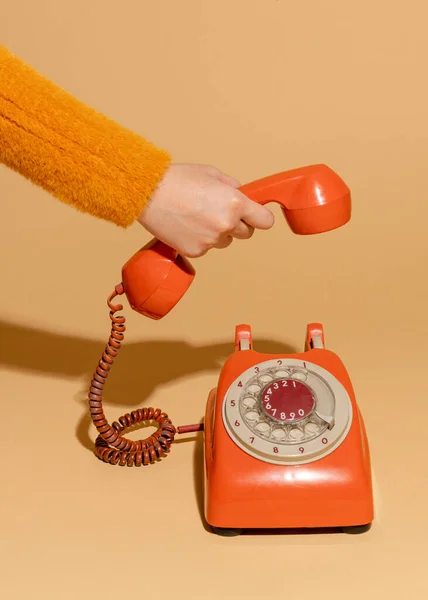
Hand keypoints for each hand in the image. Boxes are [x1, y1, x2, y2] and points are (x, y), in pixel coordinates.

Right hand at [137, 163, 274, 257]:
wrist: (148, 194)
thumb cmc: (177, 180)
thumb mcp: (211, 173)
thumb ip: (232, 186)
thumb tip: (242, 195)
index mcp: (235, 203)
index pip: (265, 221)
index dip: (260, 218)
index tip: (255, 216)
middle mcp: (226, 224)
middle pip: (246, 234)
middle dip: (238, 225)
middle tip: (218, 212)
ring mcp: (211, 240)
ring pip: (225, 241)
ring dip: (218, 233)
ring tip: (197, 217)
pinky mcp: (196, 251)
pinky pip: (206, 248)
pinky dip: (199, 239)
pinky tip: (186, 225)